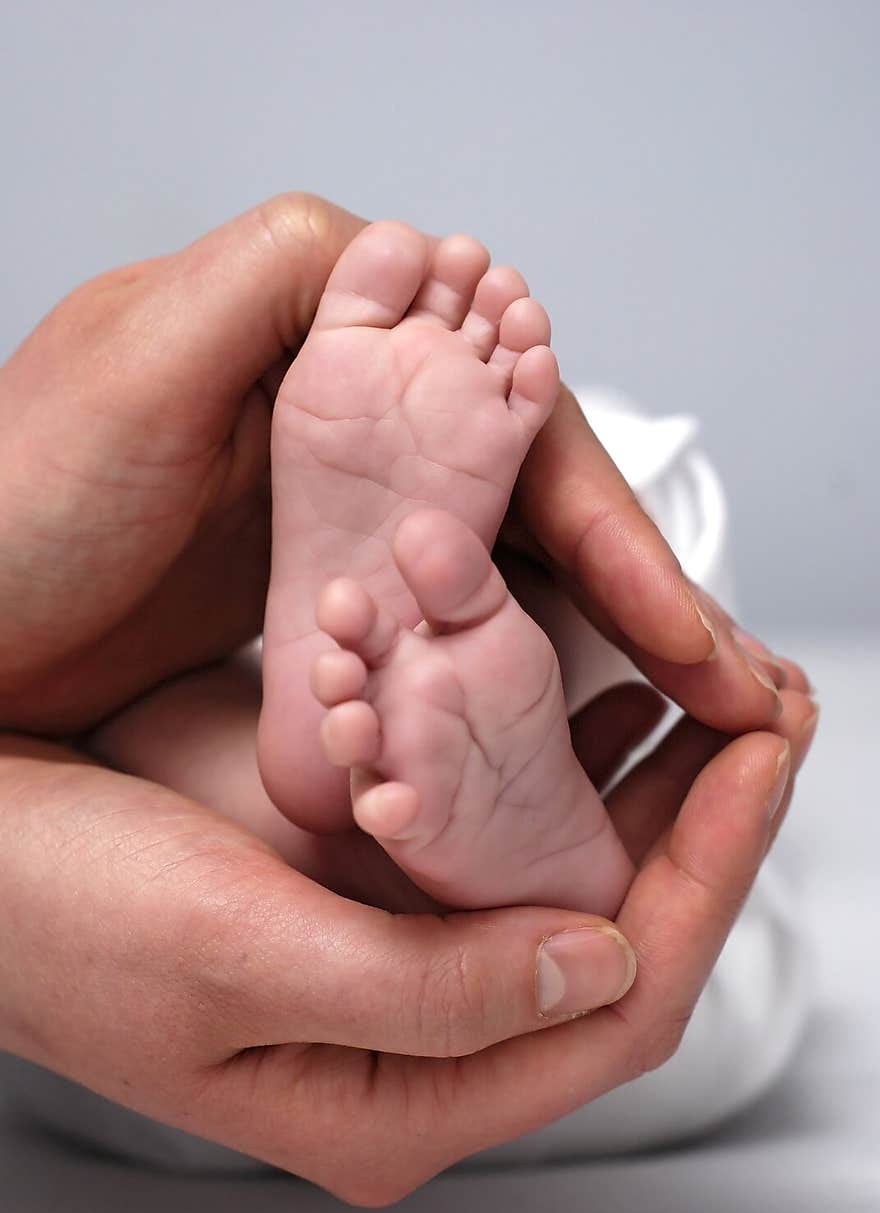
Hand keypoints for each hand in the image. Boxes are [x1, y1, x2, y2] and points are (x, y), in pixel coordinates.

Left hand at [0, 193, 797, 734]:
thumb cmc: (6, 509)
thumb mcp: (138, 364)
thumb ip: (289, 285)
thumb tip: (429, 253)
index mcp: (323, 336)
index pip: (511, 422)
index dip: (612, 529)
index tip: (682, 632)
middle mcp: (341, 416)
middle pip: (523, 498)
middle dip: (630, 592)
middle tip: (719, 687)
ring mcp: (329, 512)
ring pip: (493, 564)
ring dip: (584, 638)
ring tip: (668, 715)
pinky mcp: (309, 593)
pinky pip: (433, 622)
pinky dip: (499, 663)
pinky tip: (552, 715)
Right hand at [0, 680, 813, 1202]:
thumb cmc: (61, 916)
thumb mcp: (239, 955)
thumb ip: (429, 988)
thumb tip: (602, 962)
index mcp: (394, 1099)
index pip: (615, 1009)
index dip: (706, 878)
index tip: (763, 759)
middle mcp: (412, 1047)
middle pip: (610, 943)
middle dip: (701, 827)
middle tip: (767, 706)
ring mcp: (395, 968)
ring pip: (565, 883)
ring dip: (645, 791)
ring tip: (714, 690)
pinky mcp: (369, 899)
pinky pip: (498, 837)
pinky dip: (557, 767)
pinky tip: (595, 699)